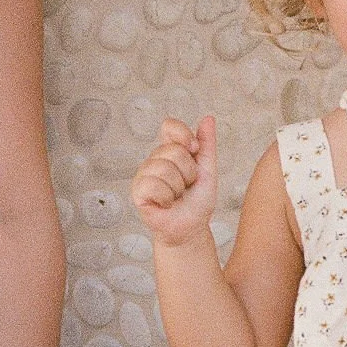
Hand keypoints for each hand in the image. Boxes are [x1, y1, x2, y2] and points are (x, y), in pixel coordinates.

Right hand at [132, 116, 217, 246]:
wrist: (191, 228)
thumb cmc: (197, 201)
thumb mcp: (207, 169)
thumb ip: (207, 144)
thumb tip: (208, 118)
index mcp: (169, 150)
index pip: (169, 126)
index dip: (183, 134)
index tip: (194, 150)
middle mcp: (154, 159)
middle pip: (174, 151)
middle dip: (188, 172)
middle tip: (186, 186)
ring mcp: (143, 175)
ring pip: (164, 168)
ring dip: (178, 187)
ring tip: (176, 196)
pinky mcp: (138, 192)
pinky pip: (153, 185)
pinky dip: (166, 197)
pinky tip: (165, 204)